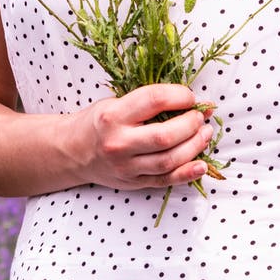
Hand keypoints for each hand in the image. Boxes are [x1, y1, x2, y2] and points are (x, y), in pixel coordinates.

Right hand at [66, 84, 214, 190]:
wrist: (73, 151)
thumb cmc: (98, 122)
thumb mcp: (114, 102)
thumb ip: (145, 103)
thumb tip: (188, 101)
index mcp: (113, 116)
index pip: (153, 100)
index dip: (179, 96)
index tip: (190, 96)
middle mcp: (118, 142)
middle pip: (164, 136)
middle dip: (190, 124)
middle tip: (200, 117)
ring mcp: (126, 166)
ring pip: (168, 160)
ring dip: (194, 146)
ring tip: (205, 134)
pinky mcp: (133, 183)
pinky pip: (165, 181)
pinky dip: (187, 173)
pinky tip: (201, 164)